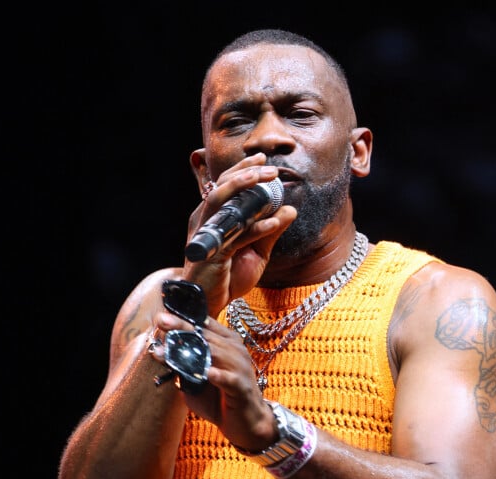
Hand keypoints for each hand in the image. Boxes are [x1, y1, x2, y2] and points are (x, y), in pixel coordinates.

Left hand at [150, 309, 274, 449]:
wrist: (246, 423)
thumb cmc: (220, 398)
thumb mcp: (199, 379)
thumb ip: (183, 365)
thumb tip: (159, 352)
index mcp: (226, 343)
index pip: (203, 326)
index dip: (182, 320)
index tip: (161, 316)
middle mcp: (235, 350)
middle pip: (206, 335)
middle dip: (182, 328)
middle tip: (161, 320)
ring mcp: (240, 368)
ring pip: (216, 353)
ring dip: (192, 352)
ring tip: (171, 349)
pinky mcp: (242, 387)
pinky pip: (230, 379)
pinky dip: (219, 375)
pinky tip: (208, 373)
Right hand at [183, 154, 296, 315]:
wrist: (210, 303)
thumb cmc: (228, 277)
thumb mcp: (256, 251)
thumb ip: (269, 230)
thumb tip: (290, 209)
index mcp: (213, 217)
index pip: (224, 185)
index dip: (243, 169)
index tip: (263, 158)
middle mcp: (205, 221)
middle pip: (222, 186)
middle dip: (247, 172)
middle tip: (270, 167)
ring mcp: (207, 236)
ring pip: (222, 201)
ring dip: (246, 187)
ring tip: (269, 179)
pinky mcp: (213, 254)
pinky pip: (237, 235)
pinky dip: (257, 226)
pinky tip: (276, 221)